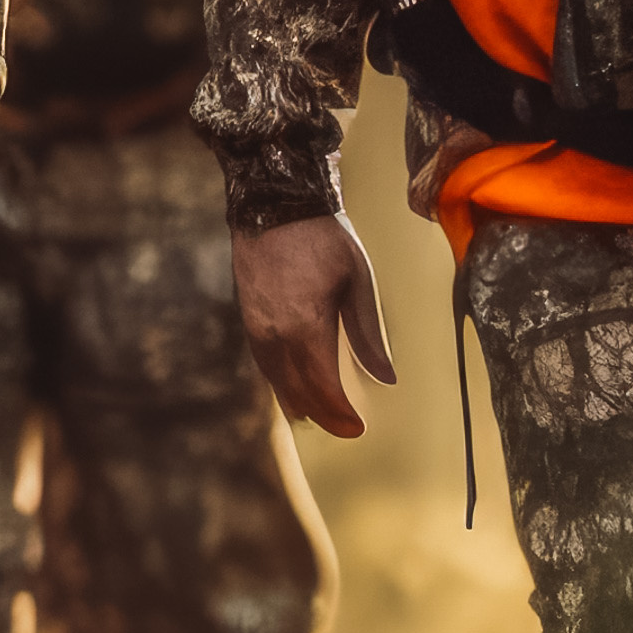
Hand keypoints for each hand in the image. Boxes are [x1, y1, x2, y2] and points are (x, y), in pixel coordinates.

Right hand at [235, 213, 394, 438]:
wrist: (273, 203)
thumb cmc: (321, 237)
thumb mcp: (357, 281)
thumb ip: (368, 334)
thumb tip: (386, 376)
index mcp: (306, 327)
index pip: (323, 389)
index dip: (340, 415)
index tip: (357, 429)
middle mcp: (275, 335)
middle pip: (298, 393)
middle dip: (323, 415)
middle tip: (344, 428)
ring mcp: (256, 328)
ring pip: (276, 381)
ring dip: (298, 402)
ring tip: (318, 415)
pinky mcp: (247, 318)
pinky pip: (263, 363)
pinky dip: (280, 381)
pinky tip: (291, 385)